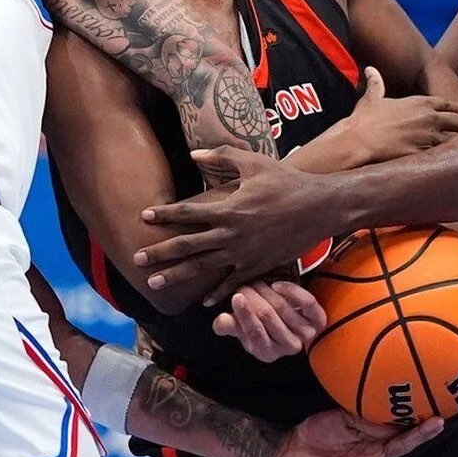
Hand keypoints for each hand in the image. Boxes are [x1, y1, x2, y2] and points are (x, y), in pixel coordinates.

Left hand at [137, 148, 337, 303]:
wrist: (320, 208)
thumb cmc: (286, 182)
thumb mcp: (255, 162)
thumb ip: (222, 156)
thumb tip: (193, 154)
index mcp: (228, 208)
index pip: (187, 213)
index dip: (164, 214)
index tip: (144, 216)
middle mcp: (231, 234)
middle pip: (187, 246)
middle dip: (160, 253)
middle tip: (137, 258)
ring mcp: (244, 253)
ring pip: (203, 268)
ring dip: (177, 276)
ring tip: (155, 284)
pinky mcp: (258, 266)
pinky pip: (232, 282)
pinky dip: (217, 293)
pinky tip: (203, 302)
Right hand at [214, 281, 326, 361]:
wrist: (291, 324)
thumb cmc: (262, 326)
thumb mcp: (242, 328)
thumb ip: (230, 325)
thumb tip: (220, 321)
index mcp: (267, 353)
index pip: (255, 334)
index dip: (245, 314)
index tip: (236, 296)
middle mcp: (289, 347)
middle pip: (268, 317)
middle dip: (253, 297)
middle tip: (244, 285)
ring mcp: (306, 335)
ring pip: (284, 308)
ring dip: (267, 291)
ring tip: (257, 283)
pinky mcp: (319, 320)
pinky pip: (305, 302)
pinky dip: (290, 289)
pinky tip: (276, 284)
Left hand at [276, 409, 443, 456]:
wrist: (292, 449)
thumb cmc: (317, 429)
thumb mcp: (340, 417)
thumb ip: (362, 418)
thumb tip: (386, 418)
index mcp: (372, 431)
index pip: (396, 423)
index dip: (411, 415)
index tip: (430, 404)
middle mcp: (374, 451)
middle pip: (402, 445)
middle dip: (421, 435)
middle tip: (441, 424)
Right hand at [340, 66, 457, 165]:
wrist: (360, 139)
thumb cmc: (365, 119)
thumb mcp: (371, 98)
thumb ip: (376, 84)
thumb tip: (371, 69)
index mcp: (420, 103)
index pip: (446, 104)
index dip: (457, 107)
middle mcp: (429, 118)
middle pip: (456, 121)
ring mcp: (428, 137)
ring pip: (452, 140)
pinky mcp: (423, 153)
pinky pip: (441, 156)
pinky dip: (449, 158)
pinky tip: (456, 162)